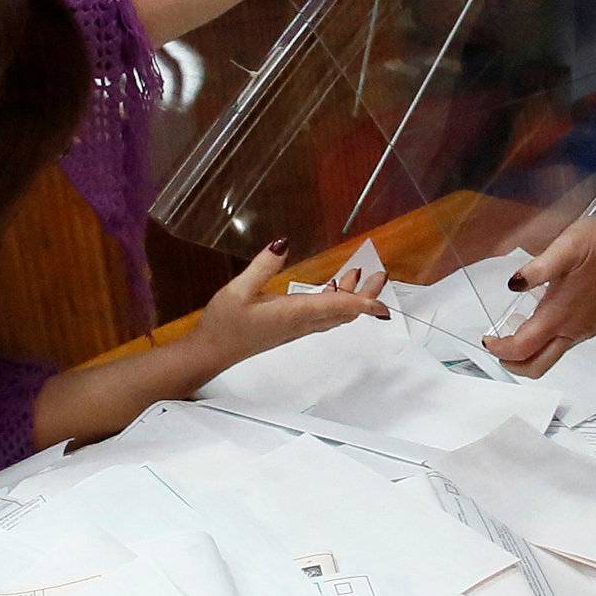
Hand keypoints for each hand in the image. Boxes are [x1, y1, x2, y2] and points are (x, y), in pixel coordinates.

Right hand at [191, 242, 387, 374]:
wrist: (211, 352)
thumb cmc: (224, 324)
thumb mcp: (239, 290)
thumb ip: (263, 266)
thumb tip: (283, 243)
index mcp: (294, 313)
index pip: (339, 308)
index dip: (364, 302)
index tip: (383, 299)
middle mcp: (302, 323)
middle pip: (345, 312)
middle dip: (366, 295)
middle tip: (379, 275)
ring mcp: (297, 328)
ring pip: (335, 315)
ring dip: (351, 297)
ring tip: (358, 274)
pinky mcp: (291, 328)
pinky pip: (323, 316)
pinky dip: (335, 302)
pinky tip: (330, 288)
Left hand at [482, 206, 595, 374]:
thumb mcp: (564, 248)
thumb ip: (536, 270)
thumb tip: (514, 284)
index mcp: (560, 315)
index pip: (523, 348)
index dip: (500, 349)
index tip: (488, 339)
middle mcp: (572, 330)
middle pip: (537, 367)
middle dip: (512, 364)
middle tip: (498, 347)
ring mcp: (584, 330)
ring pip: (550, 359)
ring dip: (528, 354)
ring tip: (514, 332)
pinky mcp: (592, 326)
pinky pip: (563, 346)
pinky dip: (544, 343)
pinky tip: (539, 320)